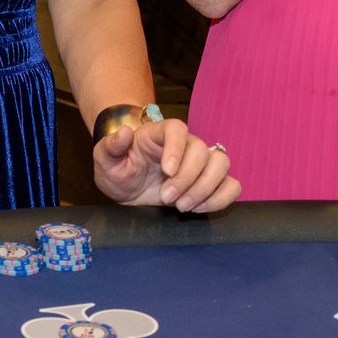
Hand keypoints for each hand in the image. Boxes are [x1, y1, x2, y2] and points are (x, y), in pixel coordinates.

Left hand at [91, 117, 240, 213]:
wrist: (128, 188)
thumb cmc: (118, 169)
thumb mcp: (105, 159)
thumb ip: (110, 146)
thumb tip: (124, 133)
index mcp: (160, 133)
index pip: (178, 129)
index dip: (176, 149)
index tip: (166, 171)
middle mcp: (185, 144)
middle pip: (202, 150)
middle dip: (187, 179)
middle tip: (167, 197)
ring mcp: (201, 163)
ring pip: (222, 164)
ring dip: (206, 189)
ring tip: (182, 206)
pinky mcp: (211, 182)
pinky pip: (232, 185)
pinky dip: (220, 198)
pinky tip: (198, 208)